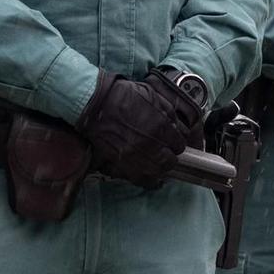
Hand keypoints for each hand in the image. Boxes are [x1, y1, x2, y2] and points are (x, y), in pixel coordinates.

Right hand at [77, 70, 198, 187]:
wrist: (94, 102)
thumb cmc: (121, 95)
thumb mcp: (151, 94)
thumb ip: (168, 112)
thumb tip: (175, 127)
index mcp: (159, 127)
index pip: (178, 145)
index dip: (176, 143)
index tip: (172, 141)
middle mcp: (148, 145)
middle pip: (168, 163)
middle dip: (169, 158)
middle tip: (166, 154)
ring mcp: (133, 157)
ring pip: (154, 174)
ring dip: (158, 170)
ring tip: (156, 166)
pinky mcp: (118, 163)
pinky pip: (136, 178)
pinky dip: (142, 178)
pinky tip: (144, 173)